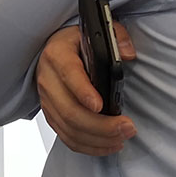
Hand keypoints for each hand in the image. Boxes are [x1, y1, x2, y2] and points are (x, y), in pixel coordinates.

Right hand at [35, 22, 136, 155]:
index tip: (101, 105)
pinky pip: (67, 137)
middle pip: (70, 111)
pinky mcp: (51, 116)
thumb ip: (117, 37)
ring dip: (98, 139)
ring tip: (122, 138)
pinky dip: (88, 146)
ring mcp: (48, 101)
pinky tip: (108, 144)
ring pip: (69, 129)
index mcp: (58, 55)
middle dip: (101, 125)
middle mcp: (48, 79)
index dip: (83, 92)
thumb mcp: (96, 30)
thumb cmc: (75, 43)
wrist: (53, 52)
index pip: (68, 74)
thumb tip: (128, 54)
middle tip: (126, 127)